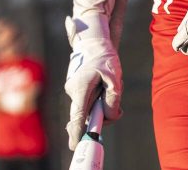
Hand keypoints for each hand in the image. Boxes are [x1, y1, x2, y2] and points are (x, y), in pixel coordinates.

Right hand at [64, 16, 121, 149]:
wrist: (93, 42)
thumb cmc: (104, 58)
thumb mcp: (114, 77)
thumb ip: (113, 99)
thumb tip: (110, 116)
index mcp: (81, 87)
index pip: (78, 115)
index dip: (77, 132)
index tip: (76, 145)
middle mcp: (72, 91)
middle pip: (86, 115)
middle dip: (101, 113)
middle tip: (111, 98)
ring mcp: (72, 91)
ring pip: (88, 109)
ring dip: (100, 103)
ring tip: (107, 85)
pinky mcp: (75, 91)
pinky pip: (87, 102)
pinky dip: (97, 99)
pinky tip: (102, 86)